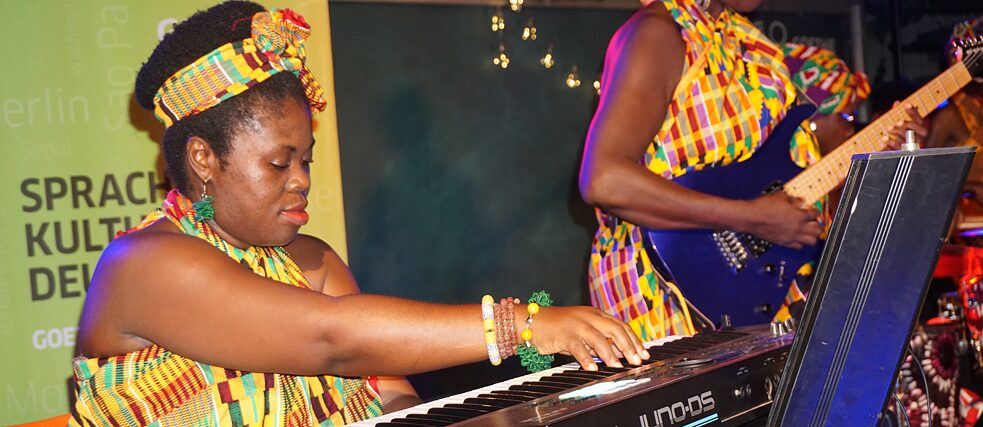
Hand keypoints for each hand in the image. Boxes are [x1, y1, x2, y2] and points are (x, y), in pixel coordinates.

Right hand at [530, 306, 649, 370]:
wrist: (532, 321)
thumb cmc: (558, 329)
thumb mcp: (582, 332)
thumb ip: (600, 341)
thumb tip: (620, 353)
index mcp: (595, 314)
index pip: (621, 325)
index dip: (634, 339)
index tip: (644, 353)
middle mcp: (588, 317)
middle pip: (615, 329)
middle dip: (628, 346)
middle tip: (636, 361)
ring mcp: (576, 324)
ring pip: (598, 338)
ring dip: (610, 354)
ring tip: (618, 366)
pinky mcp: (564, 334)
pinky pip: (578, 347)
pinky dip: (587, 359)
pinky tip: (593, 368)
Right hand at [743, 192, 820, 248]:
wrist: (750, 218)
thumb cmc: (763, 207)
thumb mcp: (780, 197)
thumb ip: (793, 199)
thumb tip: (799, 201)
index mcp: (798, 215)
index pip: (815, 215)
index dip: (815, 212)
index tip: (814, 211)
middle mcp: (797, 228)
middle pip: (817, 231)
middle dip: (817, 226)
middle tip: (814, 223)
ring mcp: (791, 237)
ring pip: (810, 241)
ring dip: (811, 236)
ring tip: (808, 232)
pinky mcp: (783, 242)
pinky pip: (798, 246)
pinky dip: (800, 243)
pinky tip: (797, 237)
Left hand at [883, 103, 928, 149]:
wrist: (895, 151)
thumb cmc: (899, 134)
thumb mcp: (900, 123)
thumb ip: (898, 113)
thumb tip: (897, 103)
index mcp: (920, 129)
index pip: (919, 119)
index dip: (913, 111)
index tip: (906, 104)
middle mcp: (918, 138)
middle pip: (916, 129)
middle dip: (908, 124)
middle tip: (898, 122)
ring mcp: (911, 146)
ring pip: (907, 138)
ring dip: (897, 132)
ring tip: (889, 128)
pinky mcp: (903, 152)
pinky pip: (898, 147)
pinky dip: (890, 141)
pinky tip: (884, 138)